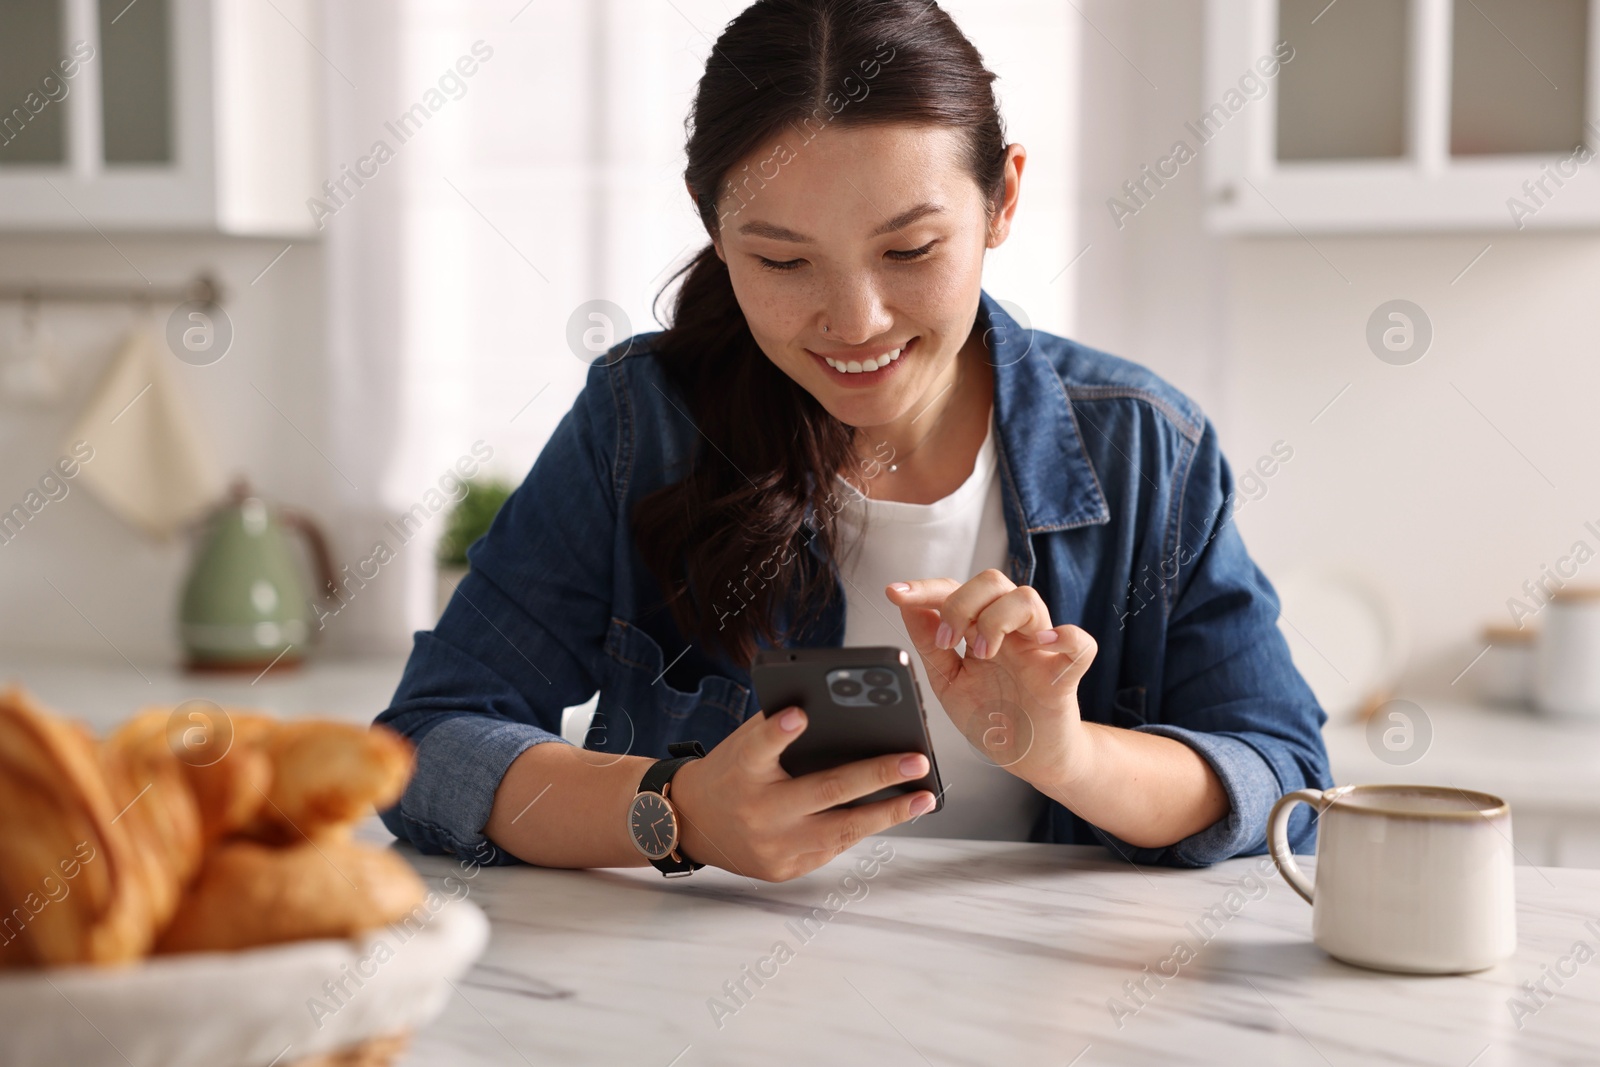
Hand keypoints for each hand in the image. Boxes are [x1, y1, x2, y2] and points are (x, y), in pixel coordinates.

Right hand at [668, 706, 934, 881]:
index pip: (757, 746)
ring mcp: (771, 846)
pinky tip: (893, 814)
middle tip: (916, 761)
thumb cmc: (730, 771)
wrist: (690, 824)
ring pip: (840, 830)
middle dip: (877, 776)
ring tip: (924, 798)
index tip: (799, 714)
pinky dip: (864, 829)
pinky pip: (832, 848)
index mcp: (740, 769)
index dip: (777, 730)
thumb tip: (838, 714)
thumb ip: (777, 729)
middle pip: (822, 791)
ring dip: (888, 814)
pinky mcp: (784, 870)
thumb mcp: (741, 744)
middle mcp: (755, 811)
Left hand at [885, 571, 1098, 791]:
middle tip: (949, 641)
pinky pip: (1080, 643)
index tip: (895, 594)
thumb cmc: (993, 717)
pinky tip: (1045, 645)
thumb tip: (907, 608)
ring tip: (983, 654)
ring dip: (996, 619)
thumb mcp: (949, 682)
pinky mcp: (1064, 676)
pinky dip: (1066, 637)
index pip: (955, 591)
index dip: (925, 589)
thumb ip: (929, 646)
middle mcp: (1010, 632)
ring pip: (1028, 599)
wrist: (1028, 759)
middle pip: (993, 581)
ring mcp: (1039, 650)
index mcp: (981, 631)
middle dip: (962, 603)